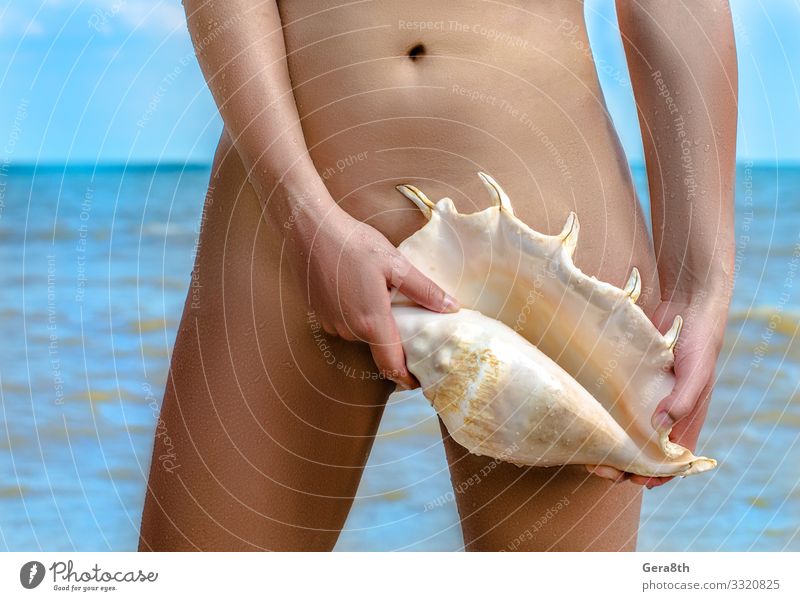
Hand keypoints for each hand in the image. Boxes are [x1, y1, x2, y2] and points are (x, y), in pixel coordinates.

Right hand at [286, 204, 458, 388]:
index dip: (406, 378)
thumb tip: (451, 307)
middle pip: (378, 345)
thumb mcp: (395, 263)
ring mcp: (331, 324)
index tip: (419, 383)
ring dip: (373, 322)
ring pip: (361, 332)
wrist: (308, 230)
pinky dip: (356, 313)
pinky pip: (345, 322)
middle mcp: (349, 330)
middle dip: (393, 337)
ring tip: (382, 296)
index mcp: (371, 322)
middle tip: (409, 318)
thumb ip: (424, 289)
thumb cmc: (352, 243)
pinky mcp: (319, 315)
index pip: (391, 364)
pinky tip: (360, 289)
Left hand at [588, 293, 728, 487]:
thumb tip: (660, 429)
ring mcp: (647, 399)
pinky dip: (603, 416)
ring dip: (610, 443)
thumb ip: (683, 400)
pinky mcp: (631, 383)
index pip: (673, 460)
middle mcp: (666, 413)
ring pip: (626, 431)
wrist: (687, 304)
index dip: (655, 475)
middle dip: (623, 464)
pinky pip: (616, 405)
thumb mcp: (696, 372)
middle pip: (643, 450)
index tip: (632, 481)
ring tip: (587, 448)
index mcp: (687, 419)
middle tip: (598, 468)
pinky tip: (585, 418)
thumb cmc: (699, 342)